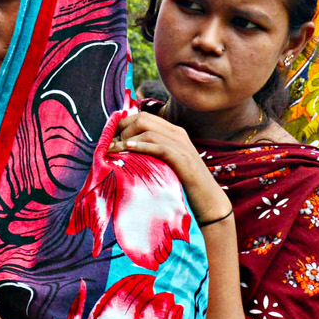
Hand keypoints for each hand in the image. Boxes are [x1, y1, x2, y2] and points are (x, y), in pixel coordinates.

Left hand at [110, 112, 230, 224]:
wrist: (209, 202)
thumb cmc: (182, 185)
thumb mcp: (163, 164)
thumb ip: (149, 154)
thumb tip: (122, 151)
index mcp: (172, 132)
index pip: (143, 117)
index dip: (122, 124)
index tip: (109, 138)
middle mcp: (177, 134)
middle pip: (143, 119)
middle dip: (122, 130)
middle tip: (110, 146)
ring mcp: (182, 145)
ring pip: (148, 130)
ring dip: (126, 139)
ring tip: (113, 150)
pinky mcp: (183, 159)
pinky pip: (160, 146)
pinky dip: (141, 146)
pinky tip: (128, 150)